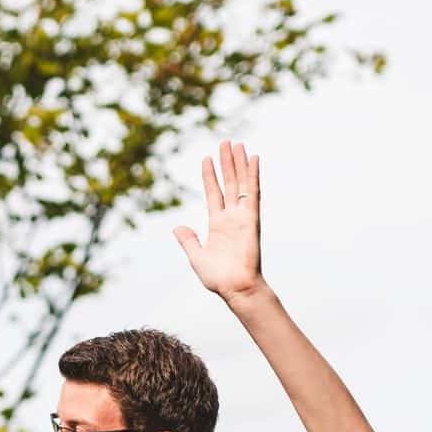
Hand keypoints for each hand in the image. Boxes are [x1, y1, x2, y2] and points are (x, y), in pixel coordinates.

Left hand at [174, 139, 263, 300]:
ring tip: (237, 144)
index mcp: (218, 224)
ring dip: (239, 163)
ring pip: (240, 183)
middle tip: (226, 142)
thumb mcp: (196, 256)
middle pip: (229, 183)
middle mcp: (231, 217)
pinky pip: (252, 193)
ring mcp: (242, 216)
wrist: (235, 288)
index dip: (210, 176)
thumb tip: (177, 226)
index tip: (207, 158)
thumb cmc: (218, 277)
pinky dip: (253, 175)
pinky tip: (253, 159)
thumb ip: (188, 240)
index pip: (214, 193)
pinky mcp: (251, 219)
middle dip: (226, 163)